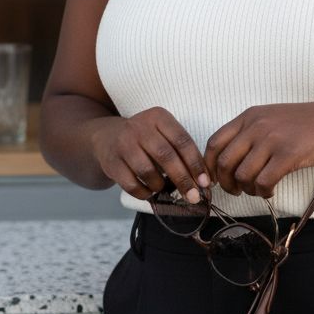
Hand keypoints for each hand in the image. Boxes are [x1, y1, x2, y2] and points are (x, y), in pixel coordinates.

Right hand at [89, 107, 210, 203]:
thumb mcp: (163, 134)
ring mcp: (123, 144)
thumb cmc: (146, 140)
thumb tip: (203, 182)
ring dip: (161, 186)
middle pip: (166, 156)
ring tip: (165, 189)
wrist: (107, 138)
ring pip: (148, 172)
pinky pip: (132, 184)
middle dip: (183, 180)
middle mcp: (139, 127)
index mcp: (158, 117)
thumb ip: (182, 152)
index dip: (196, 164)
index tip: (206, 183)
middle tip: (193, 197)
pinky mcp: (111, 162)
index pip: (183, 141)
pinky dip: (144, 193)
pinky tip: (149, 192)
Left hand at [203, 101, 313, 198]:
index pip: (214, 143)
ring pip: (242, 176)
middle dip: (226, 183)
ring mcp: (272, 140)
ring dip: (247, 190)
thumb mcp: (270, 119)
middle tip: (236, 191)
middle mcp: (256, 126)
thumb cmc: (304, 123)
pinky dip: (263, 192)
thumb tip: (226, 163)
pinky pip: (263, 182)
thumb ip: (248, 134)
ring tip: (258, 190)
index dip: (208, 166)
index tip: (215, 180)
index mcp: (248, 116)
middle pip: (223, 162)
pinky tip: (270, 191)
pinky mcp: (288, 155)